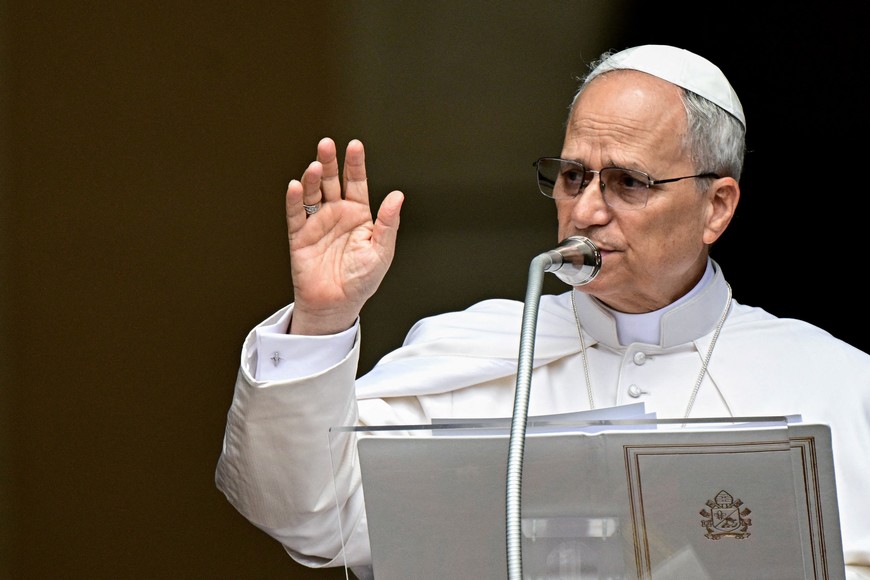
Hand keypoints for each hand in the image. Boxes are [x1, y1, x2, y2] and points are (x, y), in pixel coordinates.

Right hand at [285, 138, 403, 334]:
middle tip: (327, 144)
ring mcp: (317, 223)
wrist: (337, 305)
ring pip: (312, 193)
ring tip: (314, 166)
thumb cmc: (362, 280)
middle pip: (331, 181)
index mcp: (358, 215)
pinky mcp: (299, 237)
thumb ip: (387, 223)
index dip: (355, 164)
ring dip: (312, 179)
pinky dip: (295, 200)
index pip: (356, 183)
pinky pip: (296, 215)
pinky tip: (296, 186)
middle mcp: (336, 214)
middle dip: (329, 163)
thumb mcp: (381, 251)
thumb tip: (397, 195)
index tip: (355, 145)